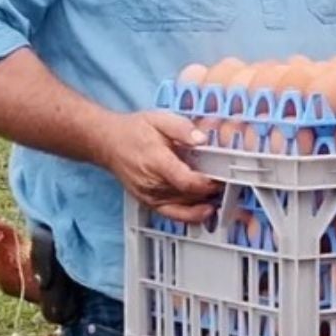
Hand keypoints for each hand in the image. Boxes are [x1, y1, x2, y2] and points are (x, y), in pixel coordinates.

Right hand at [94, 111, 221, 224]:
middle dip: (211, 190)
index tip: (222, 176)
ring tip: (220, 191)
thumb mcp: (159, 119)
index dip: (208, 183)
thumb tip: (203, 139)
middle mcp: (152, 183)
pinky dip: (191, 215)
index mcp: (156, 161)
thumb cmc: (133, 131)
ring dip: (204, 201)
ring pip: (184, 206)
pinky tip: (205, 210)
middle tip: (227, 180)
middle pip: (189, 195)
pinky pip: (173, 215)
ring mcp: (149, 196)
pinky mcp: (149, 203)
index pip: (186, 182)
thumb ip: (182, 129)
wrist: (107, 144)